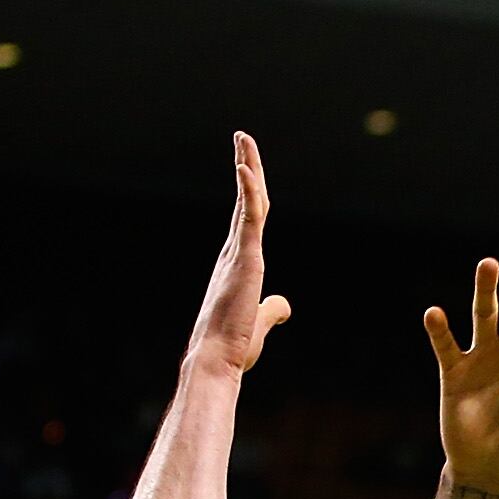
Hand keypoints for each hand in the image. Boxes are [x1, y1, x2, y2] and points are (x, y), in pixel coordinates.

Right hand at [188, 132, 291, 374]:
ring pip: (246, 202)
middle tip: (242, 140)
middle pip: (245, 202)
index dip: (250, 193)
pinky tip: (246, 169)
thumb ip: (271, 310)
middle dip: (245, 167)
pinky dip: (250, 192)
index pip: (248, 220)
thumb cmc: (232, 347)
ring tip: (243, 140)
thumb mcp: (258, 324)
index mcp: (238, 264)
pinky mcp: (245, 260)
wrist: (215, 359)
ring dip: (246, 168)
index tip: (247, 168)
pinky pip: (250, 218)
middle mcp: (233, 253)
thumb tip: (283, 305)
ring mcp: (237, 254)